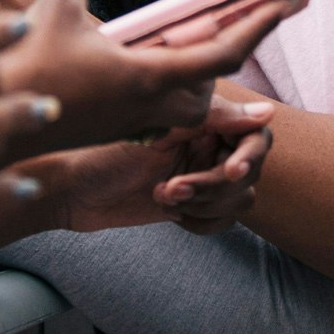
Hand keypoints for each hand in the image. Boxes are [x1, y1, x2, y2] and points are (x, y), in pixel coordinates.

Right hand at [0, 0, 296, 152]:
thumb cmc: (27, 67)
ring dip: (191, 74)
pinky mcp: (112, 128)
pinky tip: (138, 59)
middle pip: (208, 87)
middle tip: (224, 22)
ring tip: (182, 39)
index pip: (221, 55)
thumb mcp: (53, 9)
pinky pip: (154, 109)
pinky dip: (161, 83)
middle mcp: (148, 104)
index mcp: (148, 75)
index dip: (254, 30)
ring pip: (183, 102)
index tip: (278, 8)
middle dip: (219, 57)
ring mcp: (131, 121)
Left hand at [36, 94, 275, 234]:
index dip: (249, 154)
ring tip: (165, 196)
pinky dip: (202, 221)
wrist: (67, 188)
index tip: (229, 170)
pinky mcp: (193, 202)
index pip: (255, 133)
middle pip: (249, 171)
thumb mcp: (156, 129)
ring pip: (239, 198)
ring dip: (205, 203)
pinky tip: (169, 212)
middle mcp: (208, 140)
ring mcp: (201, 171)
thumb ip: (211, 117)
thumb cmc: (98, 149)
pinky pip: (224, 219)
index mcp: (203, 113)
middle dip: (214, 184)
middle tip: (176, 188)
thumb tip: (266, 112)